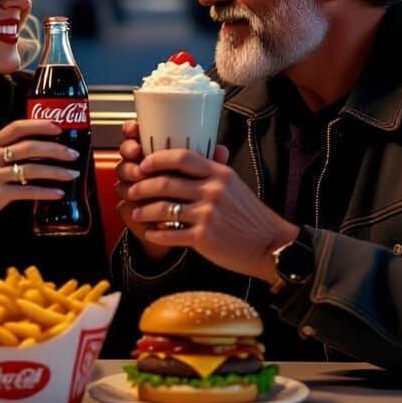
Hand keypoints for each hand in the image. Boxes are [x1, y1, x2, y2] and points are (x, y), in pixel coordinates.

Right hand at [0, 119, 79, 241]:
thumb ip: (4, 152)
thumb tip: (38, 149)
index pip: (17, 127)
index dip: (40, 125)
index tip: (58, 126)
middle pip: (30, 147)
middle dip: (56, 149)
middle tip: (72, 153)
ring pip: (32, 169)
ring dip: (56, 171)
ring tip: (71, 174)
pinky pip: (28, 191)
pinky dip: (46, 192)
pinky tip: (57, 192)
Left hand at [127, 148, 298, 282]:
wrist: (269, 245)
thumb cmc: (250, 216)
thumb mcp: (234, 185)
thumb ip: (212, 172)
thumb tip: (188, 160)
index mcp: (219, 174)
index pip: (182, 157)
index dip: (158, 159)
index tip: (144, 164)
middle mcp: (212, 191)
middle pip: (166, 181)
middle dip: (142, 186)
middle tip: (132, 189)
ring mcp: (207, 214)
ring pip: (163, 207)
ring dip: (144, 210)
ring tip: (136, 213)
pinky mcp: (203, 237)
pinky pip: (170, 233)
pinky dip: (156, 233)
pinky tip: (150, 233)